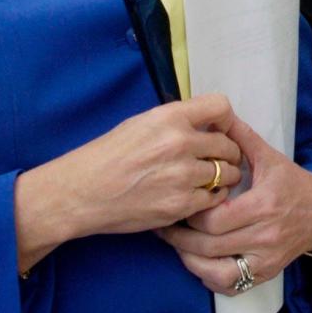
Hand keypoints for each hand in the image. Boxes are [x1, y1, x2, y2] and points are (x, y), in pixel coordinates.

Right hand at [14, 93, 243, 270]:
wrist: (82, 191)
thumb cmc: (108, 154)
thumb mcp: (142, 122)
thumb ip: (177, 121)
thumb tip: (207, 124)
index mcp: (170, 117)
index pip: (221, 106)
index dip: (226, 119)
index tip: (221, 129)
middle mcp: (180, 143)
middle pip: (228, 145)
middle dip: (228, 153)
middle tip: (220, 160)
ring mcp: (182, 176)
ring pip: (227, 174)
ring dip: (223, 177)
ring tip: (211, 180)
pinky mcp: (180, 205)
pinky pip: (214, 199)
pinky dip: (211, 198)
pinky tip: (198, 196)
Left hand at [156, 117, 311, 293]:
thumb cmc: (290, 182)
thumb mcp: (269, 156)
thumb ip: (241, 137)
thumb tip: (217, 116)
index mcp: (263, 205)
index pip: (216, 220)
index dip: (192, 215)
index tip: (179, 203)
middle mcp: (264, 236)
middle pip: (211, 246)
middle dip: (181, 239)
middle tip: (164, 226)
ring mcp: (265, 259)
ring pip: (218, 273)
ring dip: (192, 262)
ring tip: (177, 247)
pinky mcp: (265, 274)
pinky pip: (231, 286)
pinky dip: (210, 278)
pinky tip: (198, 263)